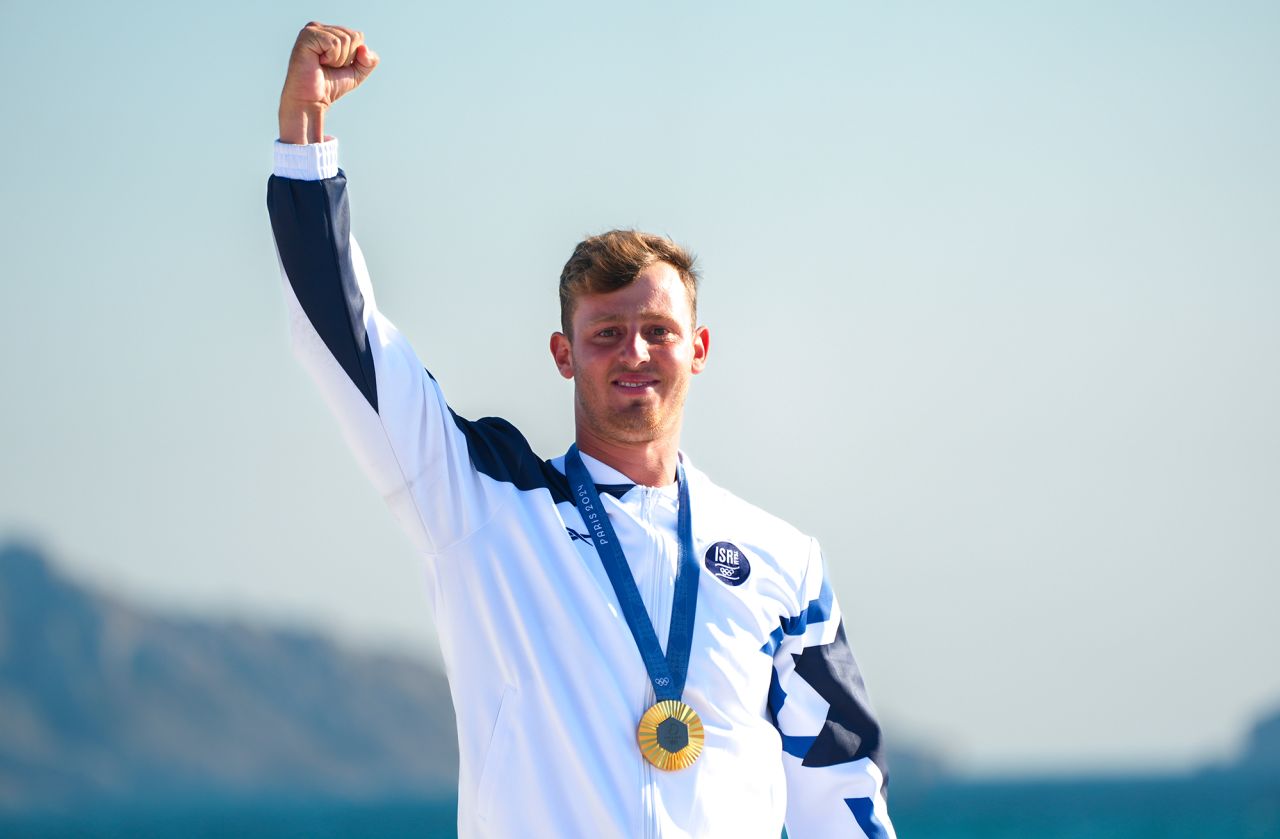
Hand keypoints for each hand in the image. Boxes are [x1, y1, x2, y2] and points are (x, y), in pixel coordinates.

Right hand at [278, 22, 379, 144]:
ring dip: (338, 59)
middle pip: (353, 37)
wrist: (311, 100)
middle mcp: (319, 27)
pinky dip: (331, 58)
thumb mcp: (357, 73)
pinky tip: (318, 62)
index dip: (353, 57)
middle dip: (346, 58)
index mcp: (329, 32)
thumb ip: (369, 61)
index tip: (336, 66)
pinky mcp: (307, 36)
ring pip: (345, 40)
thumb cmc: (330, 86)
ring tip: (322, 65)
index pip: (358, 36)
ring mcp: (312, 29)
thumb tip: (364, 48)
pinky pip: (334, 43)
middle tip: (328, 66)